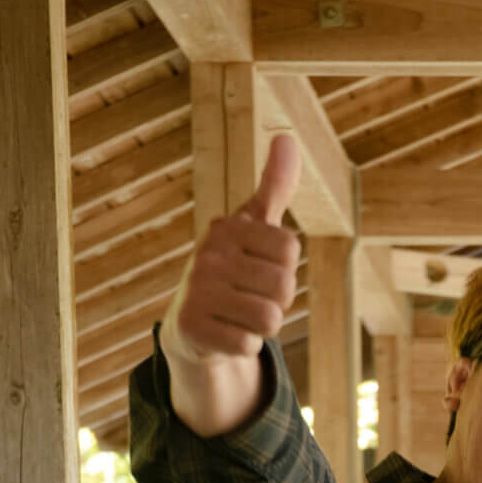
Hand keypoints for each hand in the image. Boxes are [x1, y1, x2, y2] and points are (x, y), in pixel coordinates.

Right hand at [161, 134, 301, 368]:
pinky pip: (248, 345)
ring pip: (270, 319)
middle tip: (251, 297)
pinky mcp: (193, 329)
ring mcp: (197, 292)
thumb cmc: (232, 270)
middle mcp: (208, 255)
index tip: (261, 268)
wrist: (190, 324)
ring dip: (264, 326)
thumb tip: (287, 137)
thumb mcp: (252, 227)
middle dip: (278, 300)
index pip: (291, 250)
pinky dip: (245, 345)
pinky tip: (226, 334)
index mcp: (227, 228)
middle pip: (284, 286)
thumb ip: (274, 187)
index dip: (285, 268)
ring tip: (241, 316)